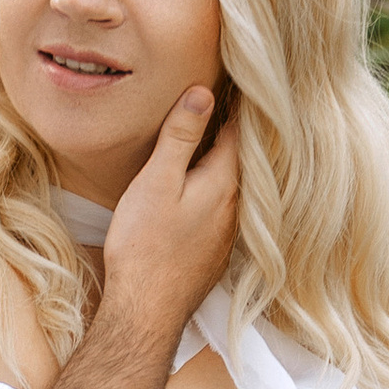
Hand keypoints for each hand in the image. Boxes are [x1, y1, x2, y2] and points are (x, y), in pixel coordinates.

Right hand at [97, 89, 240, 334]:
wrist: (147, 311)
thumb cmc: (145, 246)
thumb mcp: (157, 181)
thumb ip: (181, 136)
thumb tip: (204, 93)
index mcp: (225, 182)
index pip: (241, 130)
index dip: (239, 102)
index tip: (244, 76)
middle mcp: (236, 206)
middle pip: (242, 156)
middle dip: (237, 128)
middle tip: (239, 94)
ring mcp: (228, 231)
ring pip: (235, 183)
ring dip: (229, 159)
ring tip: (223, 131)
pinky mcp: (215, 250)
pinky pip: (224, 206)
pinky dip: (220, 186)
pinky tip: (206, 182)